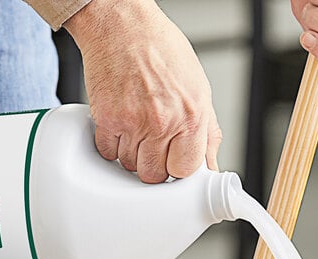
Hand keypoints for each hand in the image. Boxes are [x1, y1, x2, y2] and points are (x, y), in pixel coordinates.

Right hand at [64, 0, 221, 182]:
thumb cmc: (161, 50)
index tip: (174, 160)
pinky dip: (112, 145)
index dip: (178, 168)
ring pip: (130, 166)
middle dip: (155, 166)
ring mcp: (133, 123)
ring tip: (137, 130)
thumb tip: (210, 165)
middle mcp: (162, 122)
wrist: (122, 24)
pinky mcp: (107, 119)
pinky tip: (121, 126)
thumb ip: (207, 132)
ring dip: (132, 155)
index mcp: (191, 117)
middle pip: (155, 175)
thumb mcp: (199, 89)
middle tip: (154, 146)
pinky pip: (108, 152)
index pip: (185, 170)